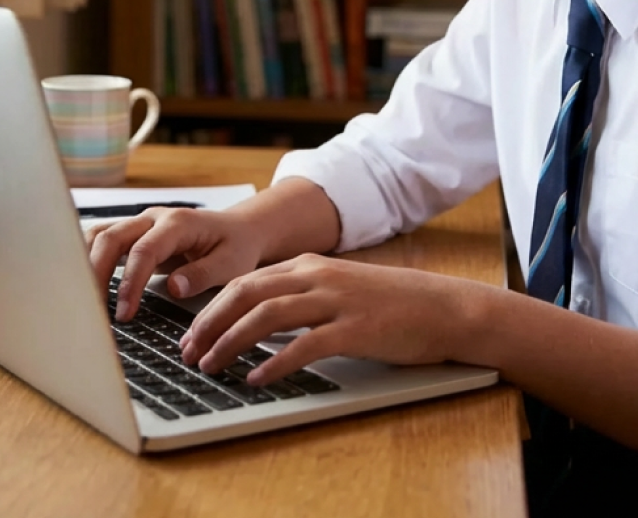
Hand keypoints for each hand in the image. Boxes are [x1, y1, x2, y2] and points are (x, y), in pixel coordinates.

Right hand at [87, 206, 263, 320]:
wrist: (240, 230)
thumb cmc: (236, 247)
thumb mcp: (232, 263)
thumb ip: (203, 274)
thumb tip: (173, 288)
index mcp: (180, 223)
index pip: (144, 250)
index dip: (131, 282)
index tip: (125, 313)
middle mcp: (155, 218)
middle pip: (111, 237)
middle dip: (97, 274)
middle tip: (95, 312)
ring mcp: (142, 224)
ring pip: (100, 236)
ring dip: (86, 265)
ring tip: (83, 302)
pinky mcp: (134, 235)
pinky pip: (103, 241)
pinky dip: (88, 260)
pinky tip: (84, 286)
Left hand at [177, 254, 483, 384]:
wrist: (443, 307)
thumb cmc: (392, 303)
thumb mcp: (341, 288)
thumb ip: (302, 295)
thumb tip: (256, 320)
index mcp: (313, 265)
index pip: (248, 280)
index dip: (212, 308)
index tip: (191, 333)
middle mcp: (320, 277)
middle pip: (248, 293)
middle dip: (210, 323)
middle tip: (188, 351)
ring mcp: (338, 301)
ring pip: (267, 315)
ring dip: (231, 342)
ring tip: (211, 366)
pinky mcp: (355, 329)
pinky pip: (304, 346)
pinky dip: (274, 363)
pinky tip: (257, 378)